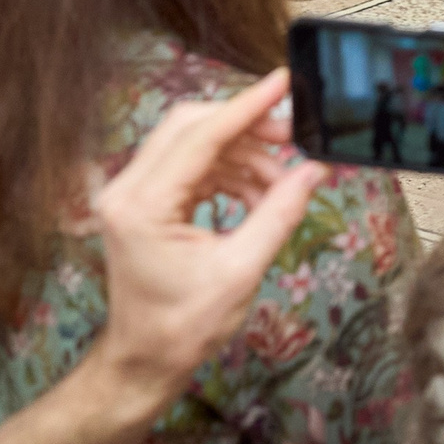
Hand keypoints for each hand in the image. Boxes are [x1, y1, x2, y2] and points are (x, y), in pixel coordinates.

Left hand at [87, 71, 325, 417]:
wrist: (145, 360)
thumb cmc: (184, 325)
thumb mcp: (242, 269)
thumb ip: (279, 213)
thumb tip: (315, 170)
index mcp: (142, 205)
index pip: (200, 136)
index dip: (247, 106)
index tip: (284, 83)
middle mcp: (127, 190)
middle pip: (191, 126)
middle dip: (246, 125)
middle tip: (292, 138)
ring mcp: (132, 195)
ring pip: (194, 143)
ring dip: (243, 153)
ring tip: (281, 182)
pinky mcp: (145, 203)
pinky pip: (193, 166)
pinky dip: (230, 172)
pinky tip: (259, 195)